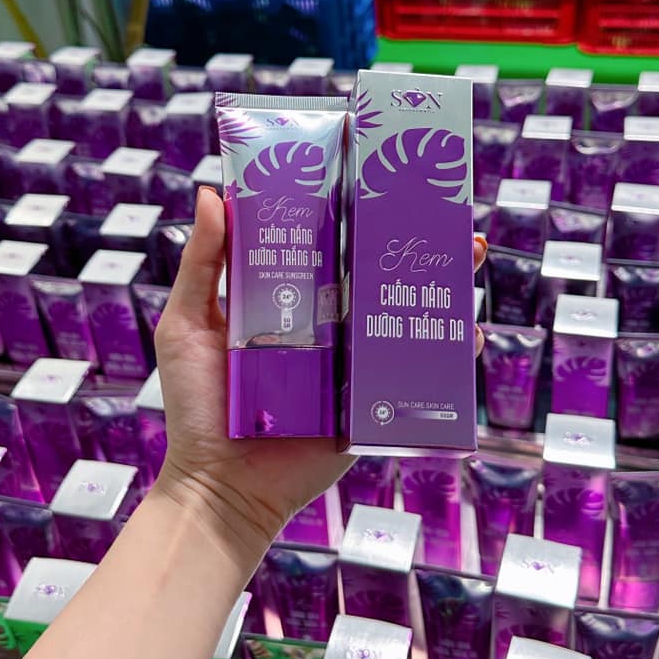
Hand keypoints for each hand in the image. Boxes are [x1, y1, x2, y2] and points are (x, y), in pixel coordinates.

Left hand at [154, 188, 487, 561]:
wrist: (220, 486)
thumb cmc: (196, 405)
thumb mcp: (188, 324)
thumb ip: (203, 263)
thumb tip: (211, 192)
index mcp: (285, 299)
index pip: (324, 243)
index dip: (351, 210)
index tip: (376, 172)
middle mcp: (325, 325)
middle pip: (373, 273)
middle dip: (411, 240)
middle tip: (442, 208)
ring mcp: (351, 363)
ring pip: (401, 314)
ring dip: (440, 285)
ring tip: (469, 253)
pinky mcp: (369, 402)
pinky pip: (412, 372)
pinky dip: (446, 353)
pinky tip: (470, 332)